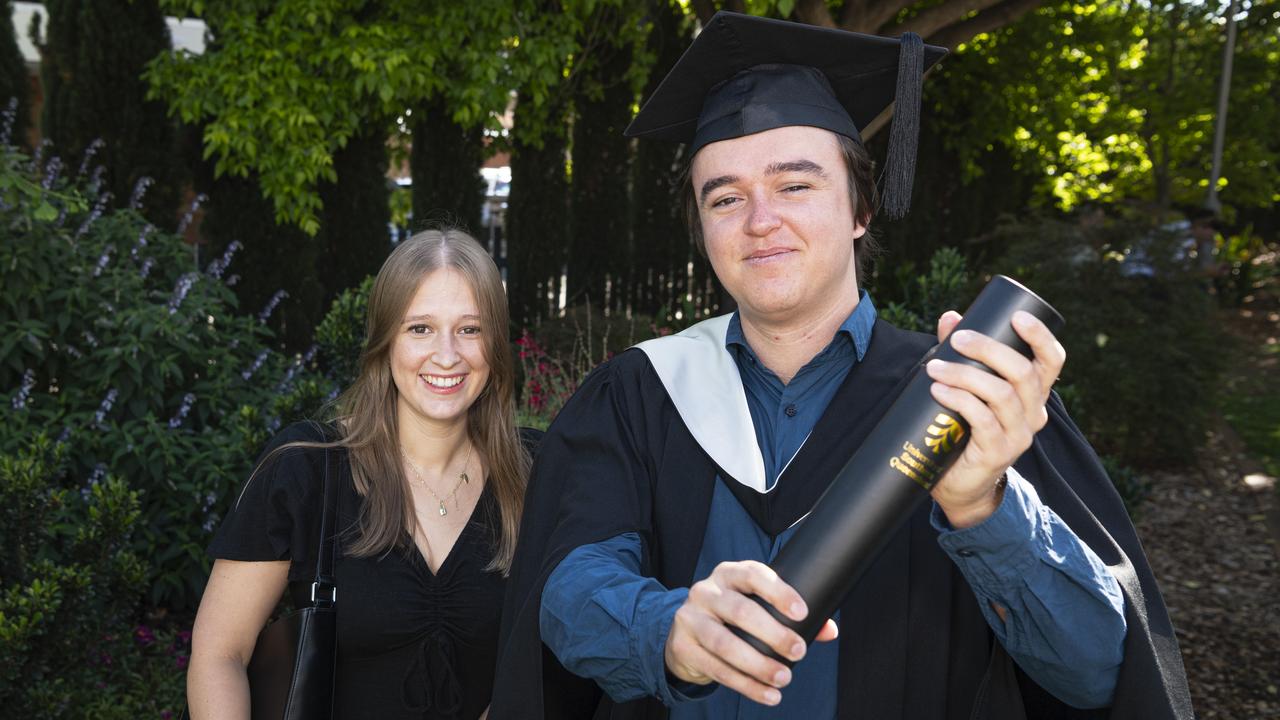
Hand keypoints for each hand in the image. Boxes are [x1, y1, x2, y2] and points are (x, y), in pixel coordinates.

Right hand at [664, 560, 837, 705]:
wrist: (684, 632)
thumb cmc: (730, 615)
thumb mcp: (754, 604)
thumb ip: (790, 615)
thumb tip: (829, 630)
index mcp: (728, 574)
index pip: (753, 575)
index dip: (779, 592)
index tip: (802, 612)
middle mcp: (706, 591)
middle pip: (740, 611)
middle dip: (774, 634)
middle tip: (799, 651)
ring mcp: (690, 618)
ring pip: (725, 643)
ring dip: (758, 664)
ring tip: (783, 678)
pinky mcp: (683, 647)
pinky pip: (716, 669)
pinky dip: (745, 685)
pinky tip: (766, 694)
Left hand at [926, 310, 1064, 527]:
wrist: (962, 483)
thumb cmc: (966, 427)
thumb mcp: (969, 387)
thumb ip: (962, 352)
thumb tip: (950, 317)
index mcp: (1034, 392)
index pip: (1052, 360)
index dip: (1040, 336)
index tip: (1018, 316)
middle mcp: (1034, 412)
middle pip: (1022, 372)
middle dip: (989, 349)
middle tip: (958, 339)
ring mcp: (1019, 434)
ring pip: (1001, 394)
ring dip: (965, 375)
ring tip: (934, 367)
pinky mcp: (998, 452)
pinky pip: (983, 420)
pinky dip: (960, 400)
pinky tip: (939, 390)